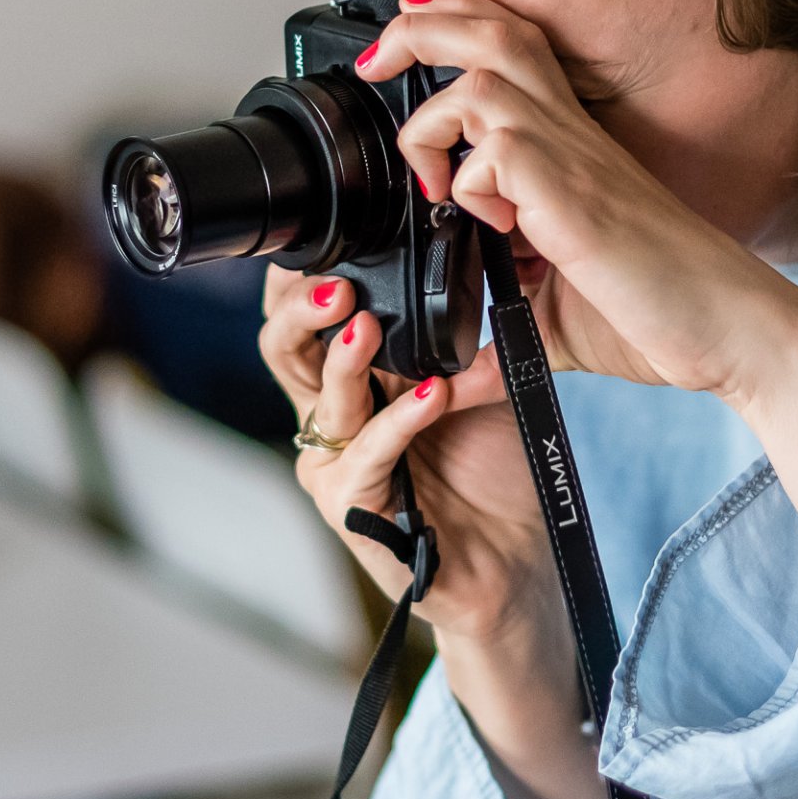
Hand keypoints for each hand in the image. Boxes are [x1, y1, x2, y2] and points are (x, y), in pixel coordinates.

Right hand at [260, 266, 563, 643]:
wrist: (512, 560)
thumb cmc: (490, 471)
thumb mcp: (478, 382)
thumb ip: (457, 334)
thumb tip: (462, 264)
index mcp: (355, 378)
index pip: (307, 319)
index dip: (305, 279)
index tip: (327, 237)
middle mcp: (333, 416)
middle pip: (285, 350)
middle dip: (301, 310)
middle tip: (334, 283)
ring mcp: (336, 462)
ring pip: (321, 398)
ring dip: (344, 357)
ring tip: (368, 324)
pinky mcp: (352, 504)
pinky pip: (369, 451)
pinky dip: (401, 419)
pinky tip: (433, 395)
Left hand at [355, 0, 797, 406]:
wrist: (734, 333)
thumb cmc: (662, 314)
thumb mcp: (553, 322)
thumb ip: (499, 332)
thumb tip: (453, 380)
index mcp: (566, 147)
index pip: (505, 44)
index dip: (447, 25)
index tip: (395, 55)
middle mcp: (569, 136)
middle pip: (489, 25)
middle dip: (418, 25)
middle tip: (376, 65)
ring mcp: (572, 159)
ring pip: (482, 71)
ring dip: (432, 117)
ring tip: (433, 178)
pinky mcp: (572, 195)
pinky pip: (495, 148)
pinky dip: (468, 183)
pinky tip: (491, 232)